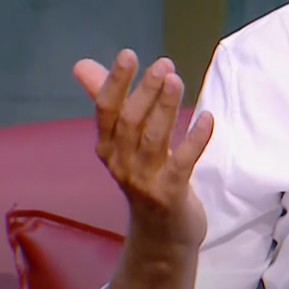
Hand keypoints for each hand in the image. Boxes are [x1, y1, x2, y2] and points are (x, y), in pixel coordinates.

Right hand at [73, 49, 213, 247]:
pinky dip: (194, 139)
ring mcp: (143, 180)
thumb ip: (107, 101)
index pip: (105, 110)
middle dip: (146, 91)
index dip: (115, 82)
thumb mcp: (124, 140)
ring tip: (177, 80)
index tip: (128, 54)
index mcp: (107, 146)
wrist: (161, 233)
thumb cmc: (145, 176)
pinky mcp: (169, 194)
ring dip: (165, 108)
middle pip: (130, 122)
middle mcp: (120, 163)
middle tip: (164, 64)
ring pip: (153, 139)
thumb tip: (81, 65)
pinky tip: (206, 117)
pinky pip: (182, 163)